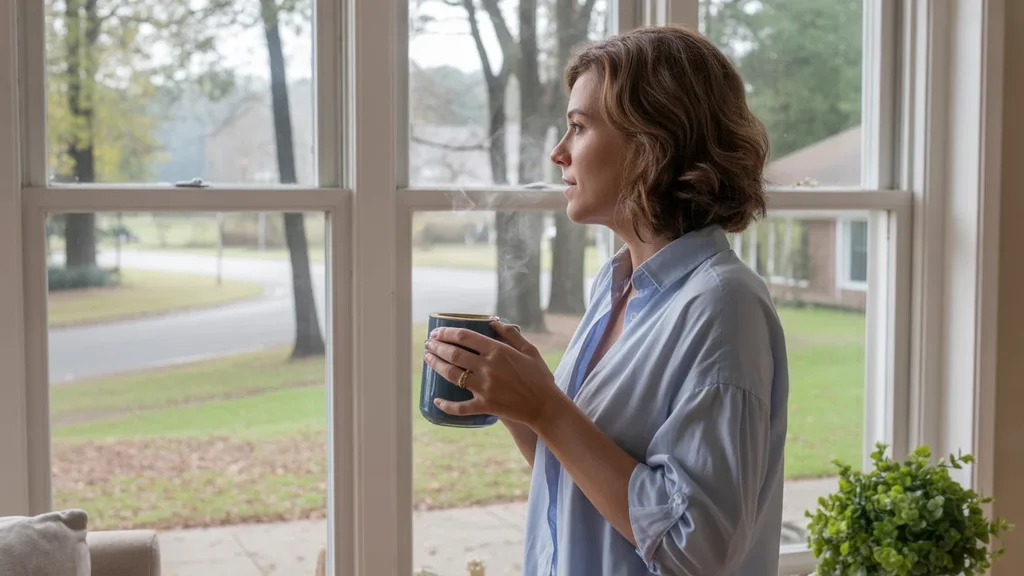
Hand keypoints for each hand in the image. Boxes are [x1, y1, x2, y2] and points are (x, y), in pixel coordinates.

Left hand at [423, 320, 561, 426]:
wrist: (546, 406)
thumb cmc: (539, 376)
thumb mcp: (529, 350)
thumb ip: (511, 334)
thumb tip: (492, 321)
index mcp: (498, 351)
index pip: (465, 337)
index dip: (446, 333)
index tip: (437, 332)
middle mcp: (488, 367)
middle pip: (454, 354)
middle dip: (436, 347)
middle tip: (428, 344)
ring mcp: (484, 387)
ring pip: (452, 375)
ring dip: (435, 365)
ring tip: (428, 358)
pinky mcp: (485, 405)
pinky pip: (461, 407)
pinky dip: (446, 405)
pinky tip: (436, 400)